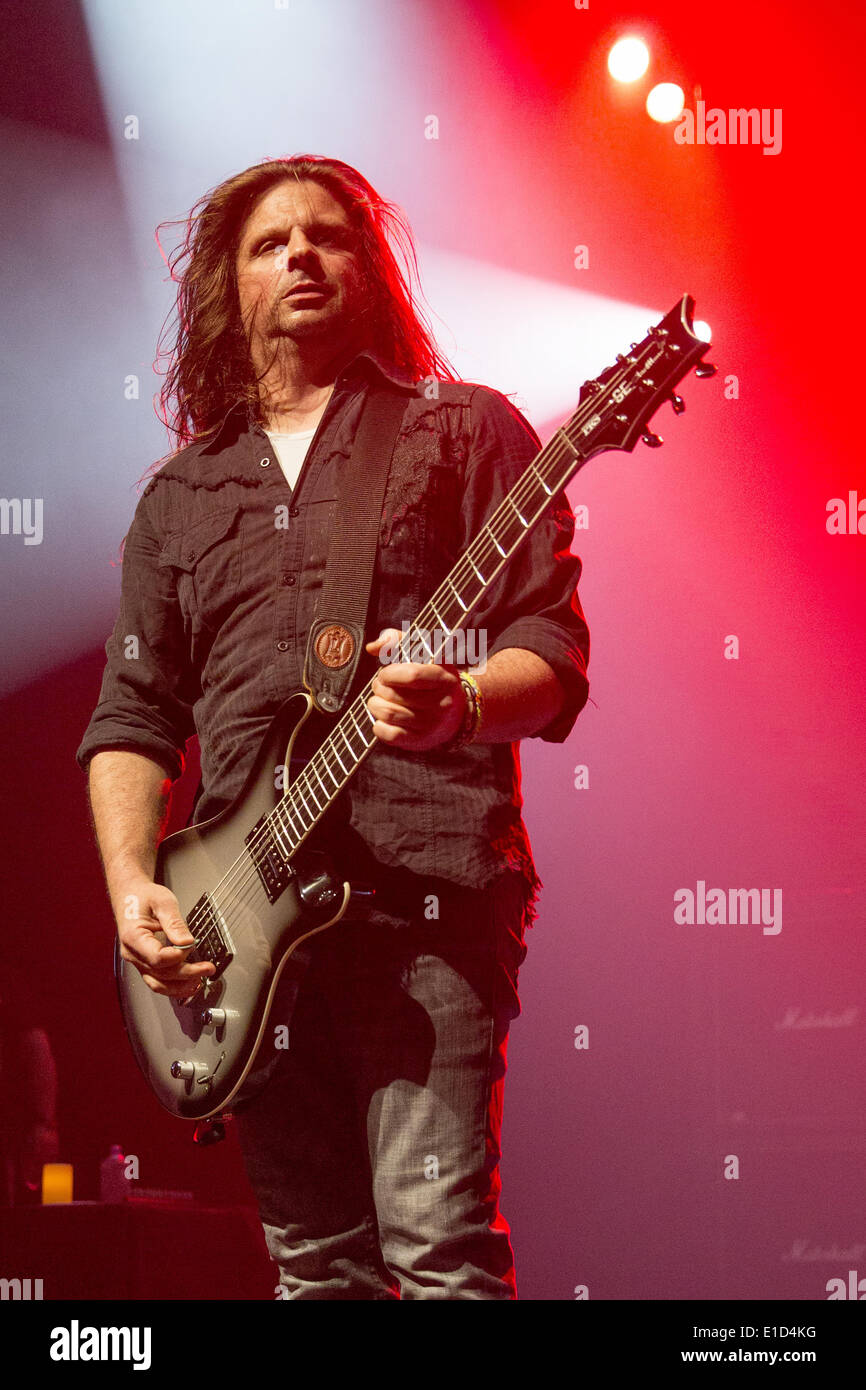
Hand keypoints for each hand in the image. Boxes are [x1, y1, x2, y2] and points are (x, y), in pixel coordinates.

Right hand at [114, 876, 215, 997]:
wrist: (130, 896)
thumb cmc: (143, 897)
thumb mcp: (163, 902)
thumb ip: (175, 923)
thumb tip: (187, 942)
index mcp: (133, 937)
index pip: (157, 957)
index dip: (178, 955)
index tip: (192, 945)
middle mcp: (132, 953)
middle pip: (161, 973)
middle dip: (187, 973)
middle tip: (208, 968)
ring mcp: (137, 961)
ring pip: (157, 984)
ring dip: (180, 987)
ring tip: (200, 982)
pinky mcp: (144, 963)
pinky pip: (158, 980)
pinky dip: (174, 986)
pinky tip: (189, 984)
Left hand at [364, 628, 467, 750]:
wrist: (458, 712)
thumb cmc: (433, 677)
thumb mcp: (423, 653)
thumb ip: (397, 641)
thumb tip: (372, 648)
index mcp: (444, 678)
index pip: (412, 675)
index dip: (390, 673)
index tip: (385, 673)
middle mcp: (442, 703)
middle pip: (395, 695)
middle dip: (378, 687)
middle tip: (380, 685)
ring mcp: (432, 725)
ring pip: (388, 714)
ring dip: (375, 704)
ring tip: (378, 699)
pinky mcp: (422, 741)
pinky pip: (390, 735)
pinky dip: (379, 725)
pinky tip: (383, 718)